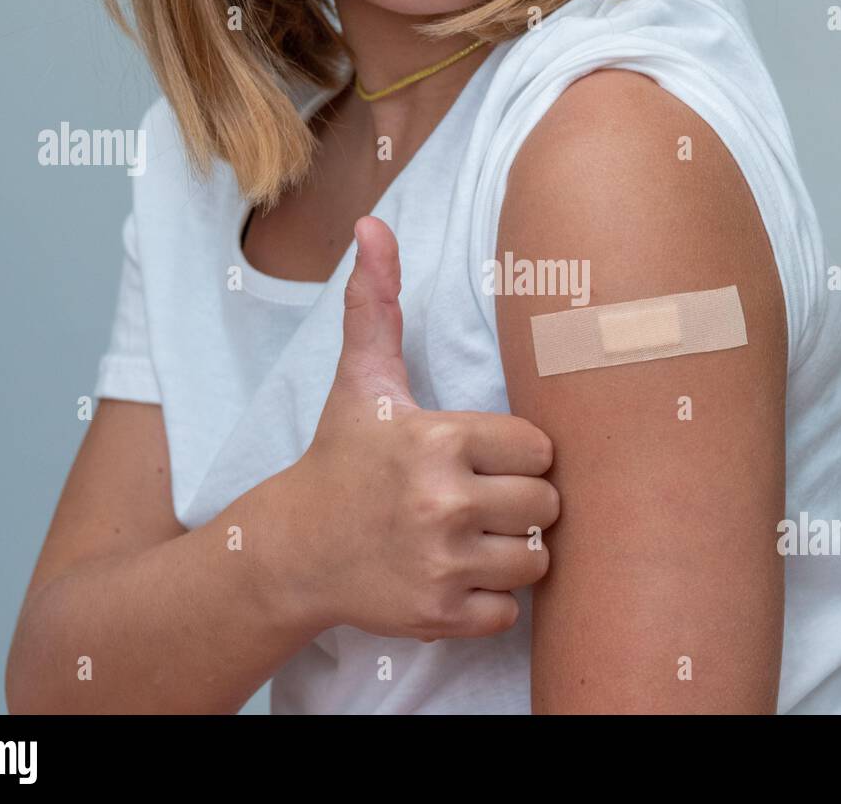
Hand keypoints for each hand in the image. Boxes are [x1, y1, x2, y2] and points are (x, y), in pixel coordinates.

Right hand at [263, 216, 558, 641]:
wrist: (293, 549)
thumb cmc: (342, 458)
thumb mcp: (361, 381)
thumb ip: (377, 304)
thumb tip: (371, 225)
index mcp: (439, 440)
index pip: (539, 448)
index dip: (517, 453)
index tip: (483, 457)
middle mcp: (443, 503)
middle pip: (547, 504)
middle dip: (521, 502)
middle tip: (481, 499)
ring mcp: (441, 564)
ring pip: (537, 558)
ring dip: (514, 551)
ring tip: (474, 536)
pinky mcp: (438, 615)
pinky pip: (509, 611)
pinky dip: (491, 600)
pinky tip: (456, 574)